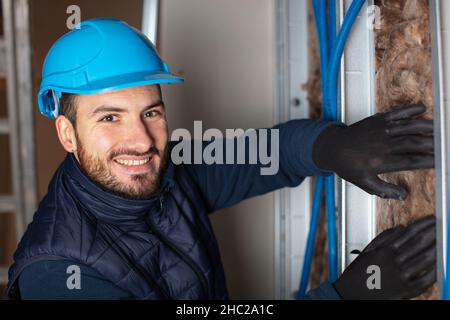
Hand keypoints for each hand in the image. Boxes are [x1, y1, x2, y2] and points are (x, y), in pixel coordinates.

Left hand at [312, 104, 433, 199]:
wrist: (332, 148)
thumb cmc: (348, 166)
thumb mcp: (364, 183)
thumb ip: (384, 190)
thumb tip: (403, 195)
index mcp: (380, 161)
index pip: (410, 161)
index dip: (428, 161)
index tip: (440, 161)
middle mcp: (382, 145)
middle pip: (413, 143)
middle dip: (432, 144)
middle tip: (445, 145)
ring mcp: (380, 130)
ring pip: (408, 126)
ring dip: (426, 126)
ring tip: (440, 129)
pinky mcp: (376, 120)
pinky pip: (396, 113)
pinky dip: (409, 110)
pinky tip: (423, 109)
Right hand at [333, 216, 435, 299]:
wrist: (350, 294)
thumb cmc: (358, 273)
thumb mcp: (367, 250)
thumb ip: (383, 237)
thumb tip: (401, 228)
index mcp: (385, 250)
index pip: (409, 233)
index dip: (423, 224)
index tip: (433, 220)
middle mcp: (394, 261)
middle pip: (419, 243)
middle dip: (434, 233)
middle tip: (443, 227)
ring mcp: (400, 276)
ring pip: (424, 260)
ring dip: (437, 249)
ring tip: (444, 242)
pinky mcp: (404, 291)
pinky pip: (423, 281)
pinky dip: (434, 272)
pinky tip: (440, 265)